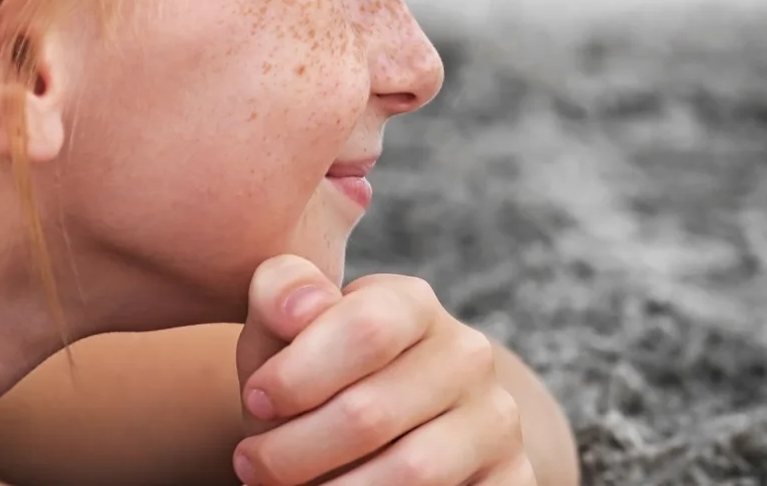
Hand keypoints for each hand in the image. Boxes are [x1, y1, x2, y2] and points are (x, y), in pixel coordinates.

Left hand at [231, 256, 532, 485]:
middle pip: (371, 413)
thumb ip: (280, 297)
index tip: (254, 401)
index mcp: (415, 305)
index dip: (297, 374)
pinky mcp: (514, 477)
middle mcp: (468, 357)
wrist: (391, 430)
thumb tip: (303, 307)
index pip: (367, 328)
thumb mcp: (285, 334)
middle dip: (291, 451)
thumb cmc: (318, 380)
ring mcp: (497, 421)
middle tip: (252, 465)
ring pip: (411, 472)